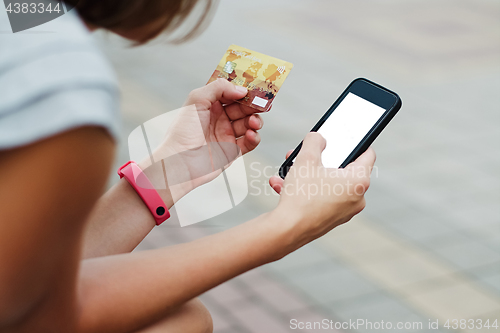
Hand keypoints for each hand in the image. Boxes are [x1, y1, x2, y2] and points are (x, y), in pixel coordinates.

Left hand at [141, 79, 263, 203]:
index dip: (242, 90)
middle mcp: (219, 119)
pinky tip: (251, 134)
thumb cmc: (182, 132)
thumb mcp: (196, 100)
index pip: (231, 93)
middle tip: (260, 104)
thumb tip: (241, 90)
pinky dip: (254, 137)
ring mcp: (226, 134)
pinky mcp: (233, 151)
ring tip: (253, 122)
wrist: (180, 162)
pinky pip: (249, 142)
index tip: (254, 88)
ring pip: (249, 124)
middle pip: (243, 108)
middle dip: (252, 105)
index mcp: (209, 105)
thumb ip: (218, 88)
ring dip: (255, 121)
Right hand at [269, 132, 375, 255]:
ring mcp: (345, 211)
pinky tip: (284, 186)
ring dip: (309, 175)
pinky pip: (321, 198)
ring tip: (290, 171)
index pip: (367, 154)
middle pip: (343, 169)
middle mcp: (357, 198)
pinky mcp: (331, 220)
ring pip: (328, 184)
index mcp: (359, 181)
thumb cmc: (301, 196)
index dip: (355, 142)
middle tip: (308, 153)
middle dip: (322, 160)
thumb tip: (318, 138)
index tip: (345, 138)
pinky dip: (306, 191)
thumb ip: (314, 141)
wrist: (287, 230)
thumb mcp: (306, 159)